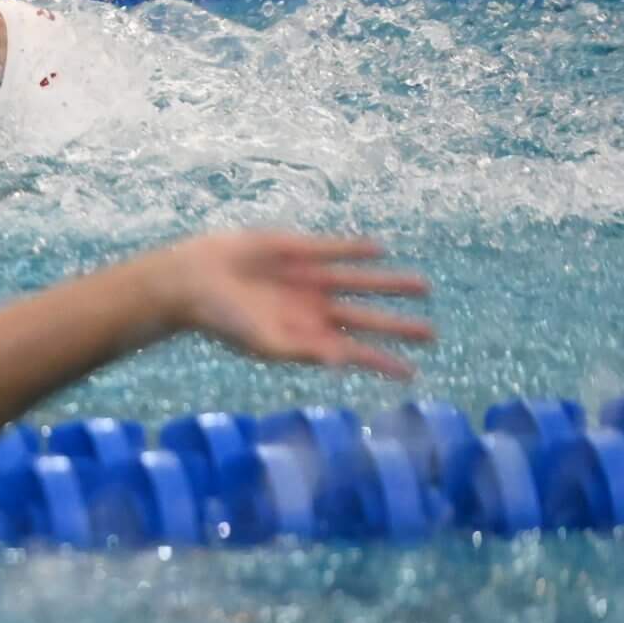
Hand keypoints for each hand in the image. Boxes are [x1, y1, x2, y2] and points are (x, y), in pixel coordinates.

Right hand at [155, 232, 432, 378]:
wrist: (192, 280)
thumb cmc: (222, 319)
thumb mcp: (263, 342)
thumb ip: (302, 351)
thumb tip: (341, 362)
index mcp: (305, 335)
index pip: (352, 351)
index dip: (382, 361)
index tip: (412, 373)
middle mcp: (312, 309)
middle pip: (365, 318)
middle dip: (398, 326)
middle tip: (431, 334)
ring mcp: (308, 279)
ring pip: (359, 282)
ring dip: (389, 284)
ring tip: (423, 286)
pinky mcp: (297, 251)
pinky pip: (334, 250)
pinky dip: (356, 249)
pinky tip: (379, 249)